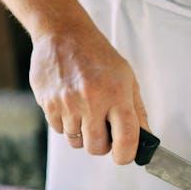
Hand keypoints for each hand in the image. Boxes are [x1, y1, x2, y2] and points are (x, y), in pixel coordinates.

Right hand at [29, 23, 148, 163]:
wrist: (63, 33)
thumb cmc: (97, 55)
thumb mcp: (126, 78)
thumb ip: (136, 111)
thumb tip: (143, 140)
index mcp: (116, 94)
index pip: (126, 140)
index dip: (126, 155)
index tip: (125, 156)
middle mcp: (91, 101)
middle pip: (97, 148)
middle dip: (103, 145)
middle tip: (104, 130)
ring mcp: (67, 103)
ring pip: (77, 142)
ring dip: (83, 134)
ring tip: (86, 111)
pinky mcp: (48, 103)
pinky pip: (59, 130)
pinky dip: (67, 124)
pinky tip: (71, 104)